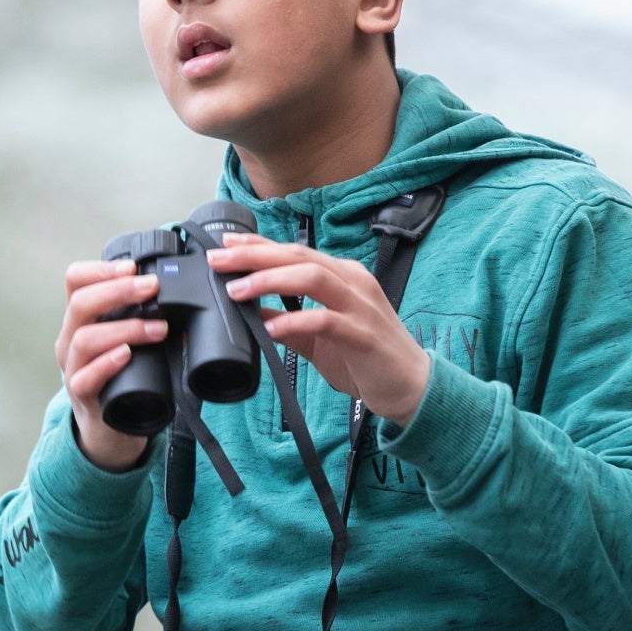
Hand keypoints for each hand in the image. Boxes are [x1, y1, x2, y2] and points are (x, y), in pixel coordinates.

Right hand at [57, 258, 164, 470]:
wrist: (109, 428)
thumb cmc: (123, 376)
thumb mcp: (128, 340)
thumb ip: (145, 317)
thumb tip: (190, 296)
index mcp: (81, 319)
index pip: (75, 281)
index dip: (100, 269)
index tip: (132, 266)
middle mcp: (70, 339)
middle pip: (79, 304)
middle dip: (117, 290)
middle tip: (151, 287)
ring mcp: (73, 368)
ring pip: (84, 339)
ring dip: (125, 328)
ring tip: (157, 328)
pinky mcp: (82, 396)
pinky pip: (86, 378)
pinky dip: (107, 364)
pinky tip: (127, 355)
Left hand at [208, 241, 432, 423]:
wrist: (412, 386)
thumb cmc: (366, 358)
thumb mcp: (321, 338)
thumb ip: (291, 324)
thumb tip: (254, 314)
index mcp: (342, 276)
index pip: (294, 252)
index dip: (258, 245)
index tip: (226, 243)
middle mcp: (352, 282)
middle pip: (298, 256)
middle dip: (255, 256)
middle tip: (219, 260)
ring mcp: (360, 306)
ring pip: (312, 278)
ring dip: (270, 280)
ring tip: (237, 290)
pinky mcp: (364, 334)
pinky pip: (326, 320)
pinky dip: (295, 321)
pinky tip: (271, 327)